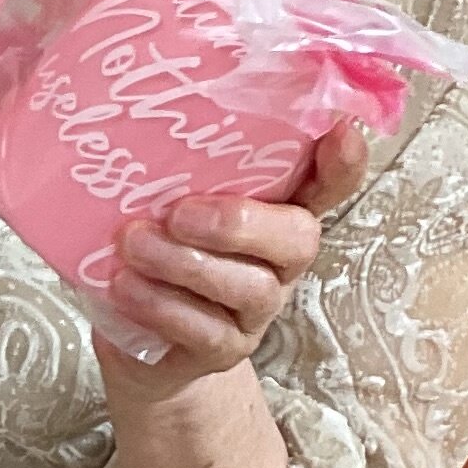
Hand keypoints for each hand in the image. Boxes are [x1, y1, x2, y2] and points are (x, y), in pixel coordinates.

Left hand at [95, 128, 370, 386]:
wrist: (137, 341)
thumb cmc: (154, 249)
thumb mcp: (163, 200)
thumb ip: (172, 168)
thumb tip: (132, 118)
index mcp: (275, 208)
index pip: (327, 183)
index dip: (342, 163)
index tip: (340, 132)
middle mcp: (279, 258)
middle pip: (299, 239)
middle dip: (240, 224)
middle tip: (177, 213)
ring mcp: (258, 308)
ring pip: (251, 287)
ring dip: (186, 263)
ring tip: (133, 245)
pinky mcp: (227, 349)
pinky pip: (208, 331)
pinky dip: (162, 305)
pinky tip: (125, 286)